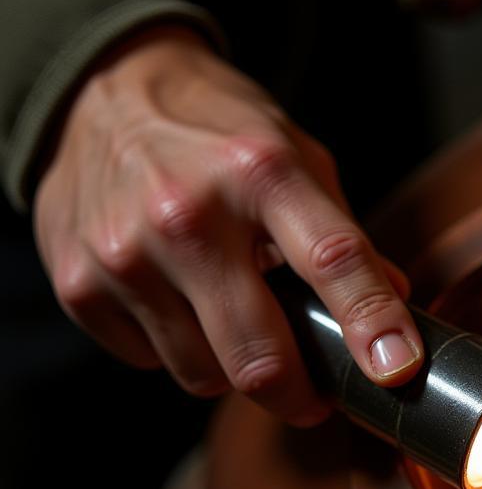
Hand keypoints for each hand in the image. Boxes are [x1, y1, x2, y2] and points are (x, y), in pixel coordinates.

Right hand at [34, 26, 423, 425]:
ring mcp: (126, 252)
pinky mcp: (78, 282)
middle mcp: (189, 213)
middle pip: (259, 356)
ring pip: (203, 375)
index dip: (373, 323)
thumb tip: (395, 309)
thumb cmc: (216, 132)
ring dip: (231, 367)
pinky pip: (151, 361)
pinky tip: (177, 301)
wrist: (101, 91)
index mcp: (261, 172)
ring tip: (232, 318)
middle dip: (299, 396)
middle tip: (313, 396)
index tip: (397, 371)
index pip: (332, 259)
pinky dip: (175, 348)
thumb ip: (344, 234)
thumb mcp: (296, 156)